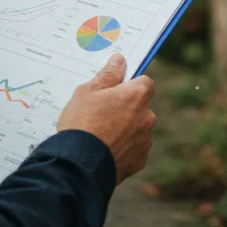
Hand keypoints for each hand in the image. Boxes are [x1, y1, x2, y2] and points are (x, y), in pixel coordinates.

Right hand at [57, 54, 155, 184]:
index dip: (131, 84)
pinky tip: (105, 151)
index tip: (116, 90)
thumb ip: (108, 74)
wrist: (78, 165)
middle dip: (127, 109)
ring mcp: (145, 141)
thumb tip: (120, 60)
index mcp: (137, 96)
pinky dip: (124, 149)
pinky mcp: (139, 162)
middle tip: (103, 114)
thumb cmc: (82, 123)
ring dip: (126, 130)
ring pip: (138, 129)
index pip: (145, 82)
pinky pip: (134, 150)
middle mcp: (147, 117)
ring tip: (101, 136)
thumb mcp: (87, 91)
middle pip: (141, 107)